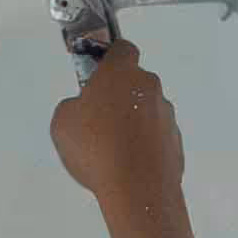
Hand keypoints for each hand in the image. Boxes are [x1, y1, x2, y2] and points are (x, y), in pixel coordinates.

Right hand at [48, 38, 185, 213]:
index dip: (109, 59)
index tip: (97, 73)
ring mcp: (166, 114)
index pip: (121, 48)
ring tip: (112, 149)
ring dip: (132, 121)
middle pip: (133, 82)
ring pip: (145, 110)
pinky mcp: (175, 140)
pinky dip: (144, 144)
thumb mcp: (62, 122)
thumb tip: (81, 109)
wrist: (136, 188)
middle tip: (98, 118)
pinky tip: (127, 164)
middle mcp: (148, 87)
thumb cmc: (97, 148)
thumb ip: (72, 105)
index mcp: (120, 73)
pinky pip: (155, 135)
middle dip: (118, 95)